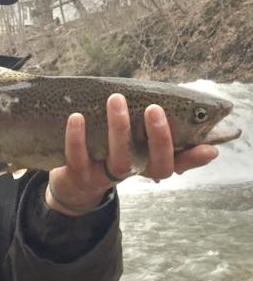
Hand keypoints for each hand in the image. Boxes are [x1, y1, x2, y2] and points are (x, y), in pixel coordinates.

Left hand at [46, 94, 218, 215]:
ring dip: (119, 129)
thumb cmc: (108, 149)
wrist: (73, 182)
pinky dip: (77, 138)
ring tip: (116, 98)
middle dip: (159, 137)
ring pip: (119, 160)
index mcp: (147, 162)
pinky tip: (77, 117)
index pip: (177, 162)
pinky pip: (78, 159)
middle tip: (154, 108)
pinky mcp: (79, 176)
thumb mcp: (132, 141)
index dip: (193, 158)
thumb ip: (157, 131)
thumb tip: (197, 131)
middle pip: (154, 164)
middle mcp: (133, 171)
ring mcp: (107, 177)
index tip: (208, 146)